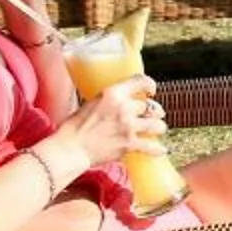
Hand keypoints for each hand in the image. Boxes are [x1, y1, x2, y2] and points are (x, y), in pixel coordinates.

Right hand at [49, 74, 165, 170]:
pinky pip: (152, 146)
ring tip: (156, 129)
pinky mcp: (129, 144)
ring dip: (157, 127)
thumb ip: (109, 100)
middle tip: (149, 115)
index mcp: (113, 93)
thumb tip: (119, 101)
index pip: (141, 81)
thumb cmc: (74, 127)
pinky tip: (161, 149)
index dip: (150, 85)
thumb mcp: (91, 103)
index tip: (151, 90)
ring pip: (157, 124)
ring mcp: (128, 127)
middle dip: (150, 111)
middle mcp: (124, 108)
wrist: (70, 149)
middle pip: (149, 106)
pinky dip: (157, 149)